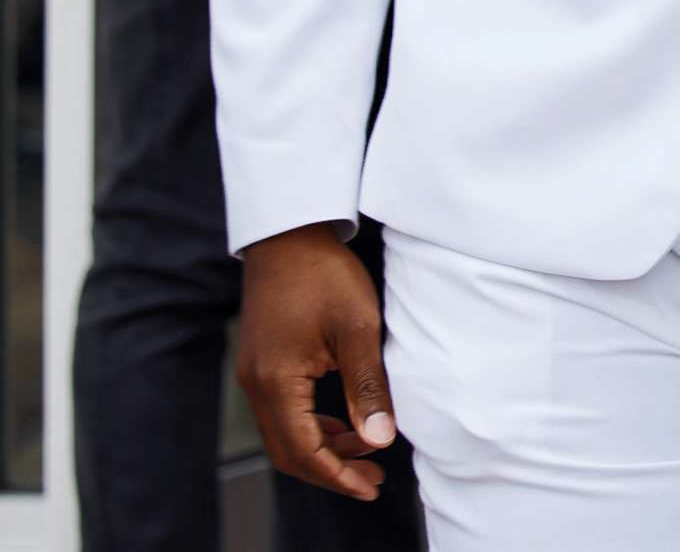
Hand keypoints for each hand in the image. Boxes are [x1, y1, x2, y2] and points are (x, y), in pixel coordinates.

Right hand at [238, 224, 398, 500]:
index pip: (304, 449)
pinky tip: (346, 424)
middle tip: (373, 480)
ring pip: (286, 432)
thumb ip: (368, 386)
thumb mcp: (358, 329)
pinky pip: (285, 411)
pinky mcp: (263, 363)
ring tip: (367, 453)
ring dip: (325, 448)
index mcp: (276, 382)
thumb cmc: (324, 275)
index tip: (370, 487)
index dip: (337, 475)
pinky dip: (315, 425)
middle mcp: (257, 385)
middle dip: (331, 469)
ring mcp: (256, 374)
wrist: (289, 234)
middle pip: (289, 450)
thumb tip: (381, 438)